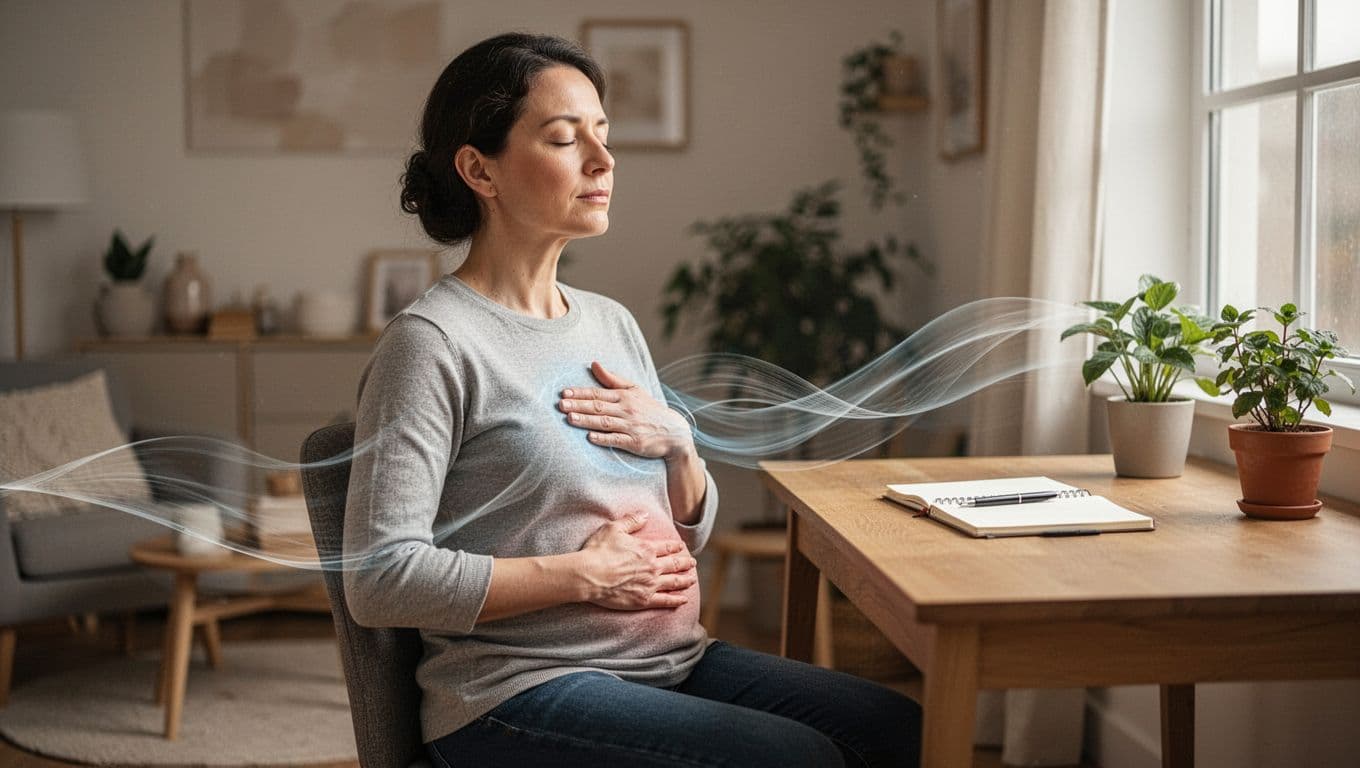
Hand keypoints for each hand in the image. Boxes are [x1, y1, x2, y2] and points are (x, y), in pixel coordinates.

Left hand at [560, 361, 695, 460]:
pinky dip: (604, 438)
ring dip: (586, 421)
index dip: (580, 393)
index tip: (564, 393)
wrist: (674, 431)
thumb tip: (593, 364)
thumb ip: (612, 379)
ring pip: (605, 422)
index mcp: (624, 396)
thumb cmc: (650, 409)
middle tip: (560, 405)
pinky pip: (617, 440)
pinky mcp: (635, 443)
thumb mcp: (634, 390)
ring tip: (569, 418)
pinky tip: (590, 437)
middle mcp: (627, 409)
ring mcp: (631, 426)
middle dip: (578, 406)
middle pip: (598, 407)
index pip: (598, 393)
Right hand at [578, 514, 697, 609]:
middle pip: (675, 564)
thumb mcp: (613, 529)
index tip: (681, 546)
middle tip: (693, 563)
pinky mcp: (644, 600)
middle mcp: (653, 566)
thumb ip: (631, 521)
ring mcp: (650, 584)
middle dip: (686, 563)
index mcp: (646, 549)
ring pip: (674, 582)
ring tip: (692, 579)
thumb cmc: (598, 551)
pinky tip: (684, 600)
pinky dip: (676, 600)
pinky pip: (665, 600)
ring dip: (685, 580)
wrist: (589, 575)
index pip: (667, 547)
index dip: (676, 546)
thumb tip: (645, 514)